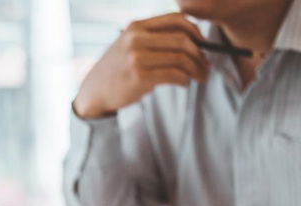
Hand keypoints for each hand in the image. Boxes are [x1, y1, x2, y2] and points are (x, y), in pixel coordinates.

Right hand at [74, 13, 208, 118]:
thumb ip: (152, 38)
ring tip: (201, 76)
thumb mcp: (130, 45)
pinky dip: (185, 79)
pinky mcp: (139, 76)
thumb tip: (189, 39)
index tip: (203, 43)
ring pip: (181, 58)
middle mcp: (136, 38)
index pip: (176, 19)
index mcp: (136, 27)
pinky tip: (185, 83)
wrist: (94, 91)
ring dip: (196, 69)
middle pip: (182, 39)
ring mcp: (137, 57)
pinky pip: (174, 75)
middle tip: (206, 65)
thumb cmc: (117, 70)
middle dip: (200, 53)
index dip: (195, 30)